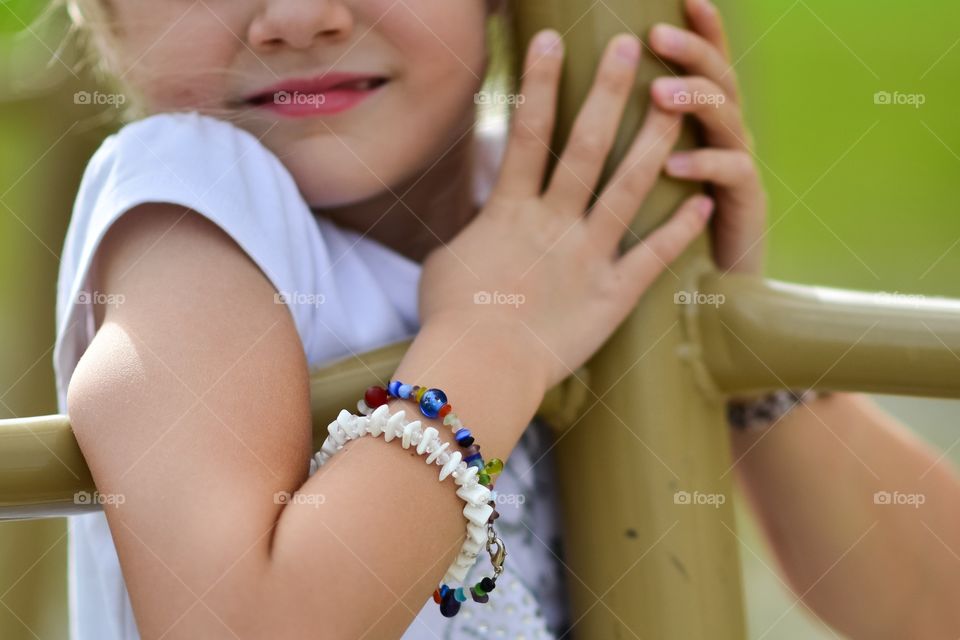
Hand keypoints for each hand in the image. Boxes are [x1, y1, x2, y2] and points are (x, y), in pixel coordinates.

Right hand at [420, 29, 713, 390]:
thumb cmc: (451, 319)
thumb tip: (481, 220)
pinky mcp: (611, 296)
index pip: (526, 134)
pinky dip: (678, 230)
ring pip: (626, 189)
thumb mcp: (446, 263)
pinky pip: (651, 257)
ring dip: (653, 143)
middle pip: (585, 146)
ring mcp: (586, 257)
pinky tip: (704, 200)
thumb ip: (474, 231)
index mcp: (508, 212)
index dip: (539, 83)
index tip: (551, 40)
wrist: (478, 370)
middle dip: (607, 92)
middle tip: (628, 47)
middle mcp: (552, 223)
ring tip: (678, 103)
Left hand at [649, 0, 766, 274]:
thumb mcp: (640, 170)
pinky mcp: (745, 203)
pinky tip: (674, 165)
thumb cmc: (659, 223)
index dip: (699, 29)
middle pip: (716, 78)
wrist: (706, 284)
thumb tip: (575, 96)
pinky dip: (703, 167)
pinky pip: (731, 176)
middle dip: (690, 52)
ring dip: (694, 101)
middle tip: (654, 37)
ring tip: (661, 94)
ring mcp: (738, 165)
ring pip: (725, 119)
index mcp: (700, 119)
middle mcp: (724, 133)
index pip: (702, 62)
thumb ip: (622, 133)